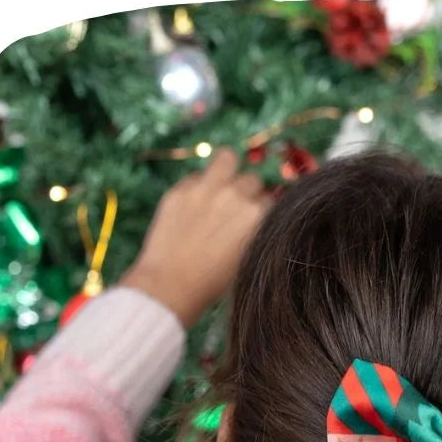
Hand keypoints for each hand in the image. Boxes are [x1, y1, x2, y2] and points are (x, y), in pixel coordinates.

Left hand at [120, 147, 270, 327]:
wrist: (171, 284)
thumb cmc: (213, 282)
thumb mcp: (246, 258)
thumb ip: (253, 232)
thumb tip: (254, 218)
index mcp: (257, 216)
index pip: (269, 199)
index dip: (260, 210)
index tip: (251, 220)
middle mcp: (236, 195)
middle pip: (251, 179)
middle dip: (246, 192)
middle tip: (233, 210)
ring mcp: (206, 188)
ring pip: (227, 157)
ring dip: (227, 169)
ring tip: (219, 184)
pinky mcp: (180, 188)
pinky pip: (196, 175)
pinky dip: (197, 186)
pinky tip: (191, 205)